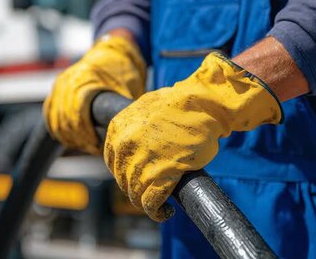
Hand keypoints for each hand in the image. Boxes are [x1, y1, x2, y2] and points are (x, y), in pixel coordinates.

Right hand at [43, 34, 145, 154]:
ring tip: (85, 146)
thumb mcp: (128, 88)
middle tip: (94, 149)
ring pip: (55, 119)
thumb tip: (128, 134)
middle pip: (65, 120)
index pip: (77, 115)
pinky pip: (50, 113)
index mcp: (84, 80)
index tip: (97, 146)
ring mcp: (60, 84)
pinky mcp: (57, 88)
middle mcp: (68, 81)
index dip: (86, 134)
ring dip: (68, 136)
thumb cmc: (124, 70)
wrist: (113, 50)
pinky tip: (69, 140)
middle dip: (79, 138)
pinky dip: (57, 128)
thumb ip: (122, 109)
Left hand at [104, 53, 282, 220]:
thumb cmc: (181, 103)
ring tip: (160, 206)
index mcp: (118, 129)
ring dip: (146, 204)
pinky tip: (166, 212)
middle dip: (136, 189)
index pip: (113, 162)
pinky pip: (151, 203)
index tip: (137, 178)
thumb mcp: (146, 107)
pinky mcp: (161, 175)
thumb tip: (137, 137)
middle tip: (152, 192)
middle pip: (124, 180)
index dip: (125, 174)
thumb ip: (136, 124)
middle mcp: (125, 147)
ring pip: (135, 194)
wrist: (202, 104)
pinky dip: (157, 212)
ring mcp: (141, 161)